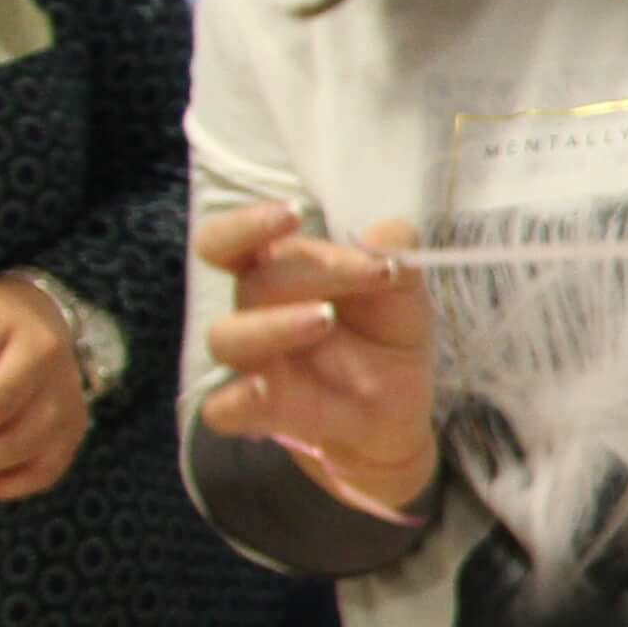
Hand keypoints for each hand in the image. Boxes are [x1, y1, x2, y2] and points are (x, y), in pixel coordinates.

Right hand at [195, 203, 438, 517]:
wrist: (399, 406)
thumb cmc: (384, 334)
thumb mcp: (404, 290)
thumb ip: (397, 255)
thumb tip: (385, 235)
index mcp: (277, 273)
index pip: (230, 241)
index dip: (246, 224)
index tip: (291, 214)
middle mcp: (255, 313)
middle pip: (251, 283)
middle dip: (308, 271)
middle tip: (369, 271)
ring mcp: (255, 363)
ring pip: (228, 338)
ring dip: (273, 325)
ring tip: (323, 319)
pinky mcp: (262, 412)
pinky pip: (223, 410)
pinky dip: (237, 400)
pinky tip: (263, 390)